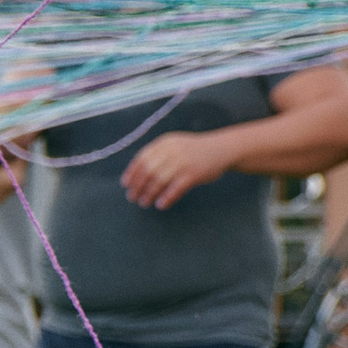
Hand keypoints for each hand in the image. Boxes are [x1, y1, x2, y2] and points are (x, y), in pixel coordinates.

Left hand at [122, 131, 236, 210]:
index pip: (142, 158)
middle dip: (138, 186)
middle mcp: (173, 151)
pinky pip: (175, 188)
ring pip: (159, 180)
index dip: (132, 172)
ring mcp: (183, 162)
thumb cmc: (194, 151)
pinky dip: (166, 197)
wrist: (222, 149)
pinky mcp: (194, 174)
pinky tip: (161, 204)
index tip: (125, 184)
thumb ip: (158, 156)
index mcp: (165, 143)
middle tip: (132, 197)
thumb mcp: (175, 146)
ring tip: (144, 202)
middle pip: (148, 170)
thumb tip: (137, 175)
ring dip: (149, 194)